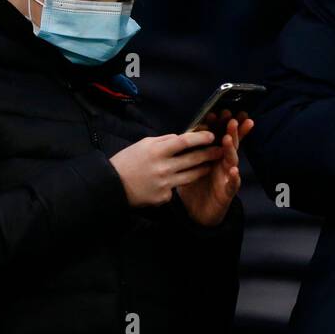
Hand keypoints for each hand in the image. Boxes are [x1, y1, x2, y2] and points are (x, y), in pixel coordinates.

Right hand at [109, 130, 223, 207]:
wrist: (112, 186)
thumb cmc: (127, 161)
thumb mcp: (143, 144)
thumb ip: (164, 141)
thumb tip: (182, 138)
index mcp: (157, 151)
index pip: (184, 142)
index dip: (200, 138)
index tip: (211, 136)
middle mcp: (163, 168)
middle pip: (193, 160)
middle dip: (210, 154)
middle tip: (221, 150)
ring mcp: (165, 184)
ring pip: (191, 176)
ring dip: (203, 169)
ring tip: (210, 165)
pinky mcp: (164, 197)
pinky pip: (176, 189)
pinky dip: (178, 183)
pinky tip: (176, 181)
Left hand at [177, 113, 253, 225]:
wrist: (199, 213)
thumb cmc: (196, 188)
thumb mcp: (190, 167)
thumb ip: (189, 152)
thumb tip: (179, 134)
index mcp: (214, 157)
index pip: (220, 137)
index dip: (221, 125)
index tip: (219, 112)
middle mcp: (224, 164)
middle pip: (230, 144)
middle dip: (233, 131)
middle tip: (232, 118)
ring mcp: (227, 178)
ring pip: (232, 160)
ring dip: (232, 149)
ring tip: (228, 139)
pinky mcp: (228, 192)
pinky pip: (232, 185)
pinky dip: (234, 178)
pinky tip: (234, 171)